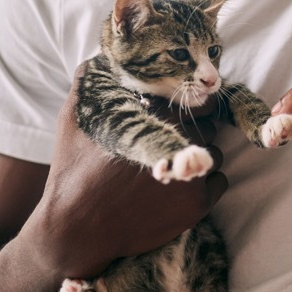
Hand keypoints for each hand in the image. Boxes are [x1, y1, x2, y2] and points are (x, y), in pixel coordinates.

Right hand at [27, 67, 228, 277]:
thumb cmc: (72, 173)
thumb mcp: (72, 121)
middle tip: (171, 143)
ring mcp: (191, 173)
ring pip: (216, 153)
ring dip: (200, 158)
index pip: (196, 98)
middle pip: (209, 125)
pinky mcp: (197, 204)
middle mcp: (179, 141)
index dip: (190, 103)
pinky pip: (219, 182)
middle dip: (195, 130)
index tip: (178, 113)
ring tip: (169, 168)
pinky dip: (204, 184)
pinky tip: (176, 188)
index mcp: (154, 118)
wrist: (75, 233)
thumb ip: (87, 84)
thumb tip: (96, 59)